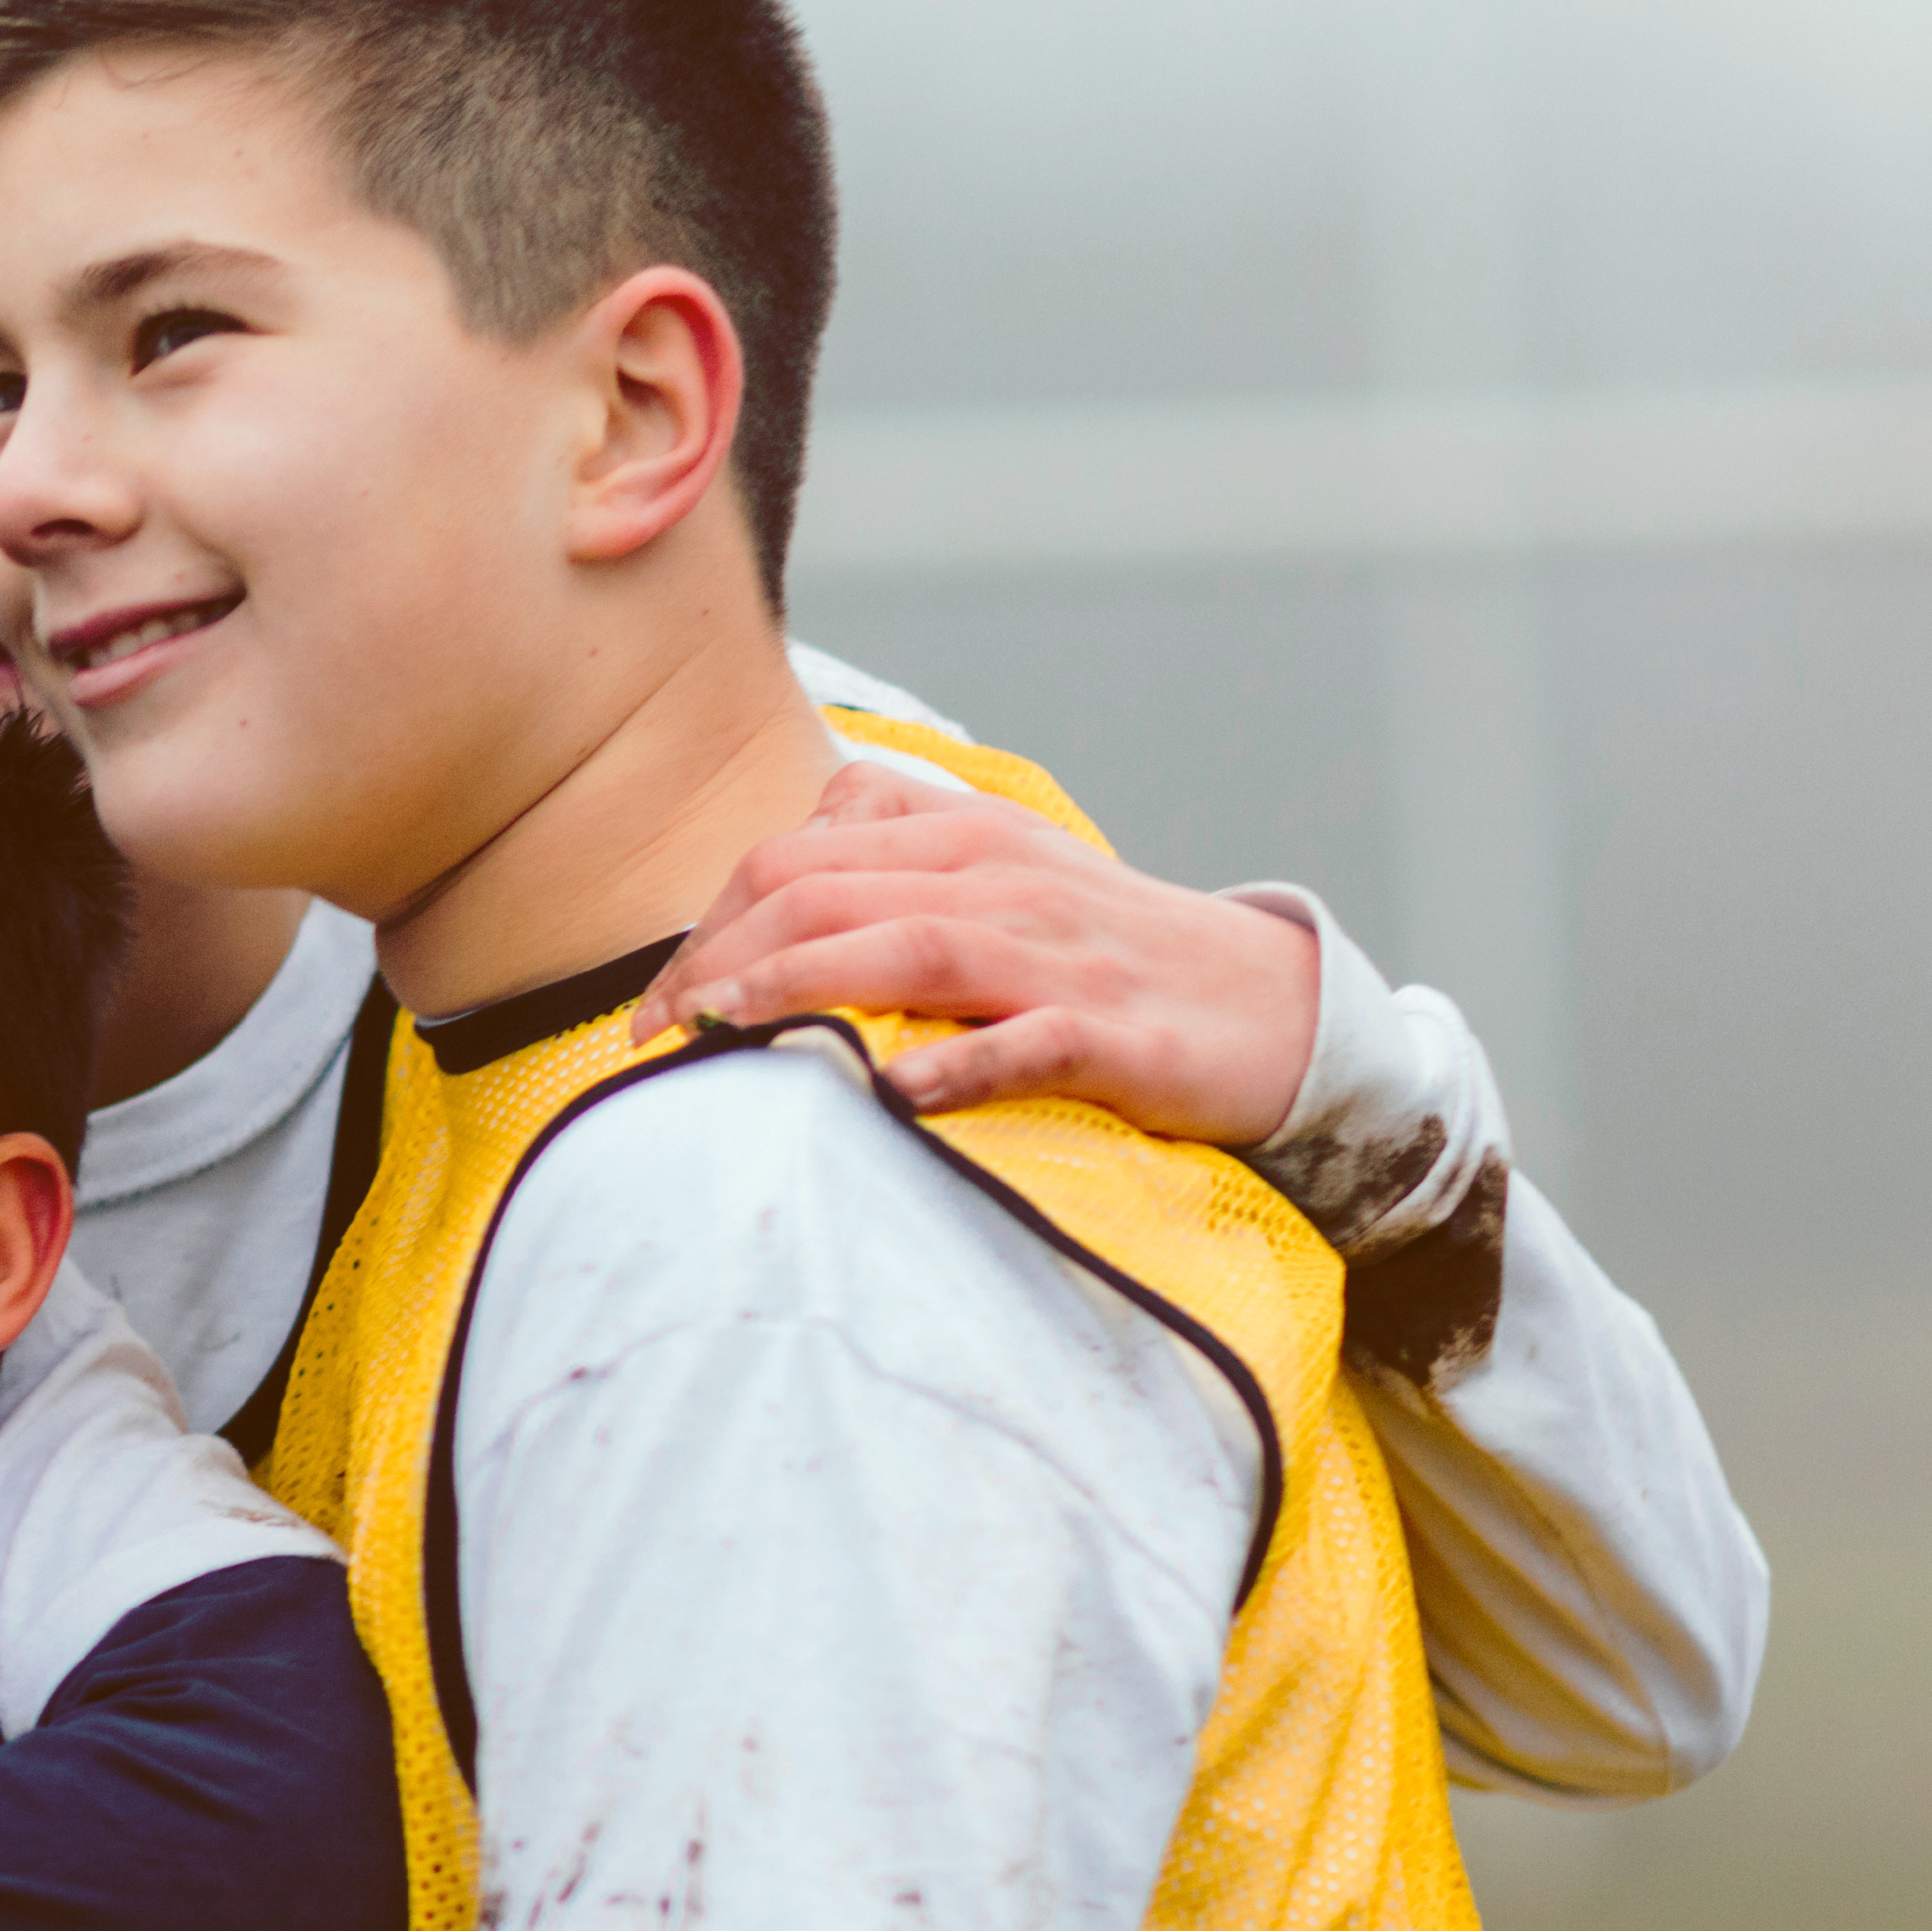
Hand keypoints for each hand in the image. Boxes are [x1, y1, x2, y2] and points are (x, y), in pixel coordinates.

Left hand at [644, 756, 1320, 1146]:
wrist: (1275, 1004)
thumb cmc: (1109, 953)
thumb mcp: (999, 879)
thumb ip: (895, 861)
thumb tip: (781, 878)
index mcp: (962, 838)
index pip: (792, 861)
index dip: (706, 930)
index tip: (656, 1005)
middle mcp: (999, 880)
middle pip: (824, 895)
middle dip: (719, 964)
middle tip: (656, 1039)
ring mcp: (1057, 954)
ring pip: (905, 949)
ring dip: (799, 988)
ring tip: (722, 1034)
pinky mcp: (1114, 1033)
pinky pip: (1023, 1041)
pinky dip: (954, 1064)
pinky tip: (891, 1092)